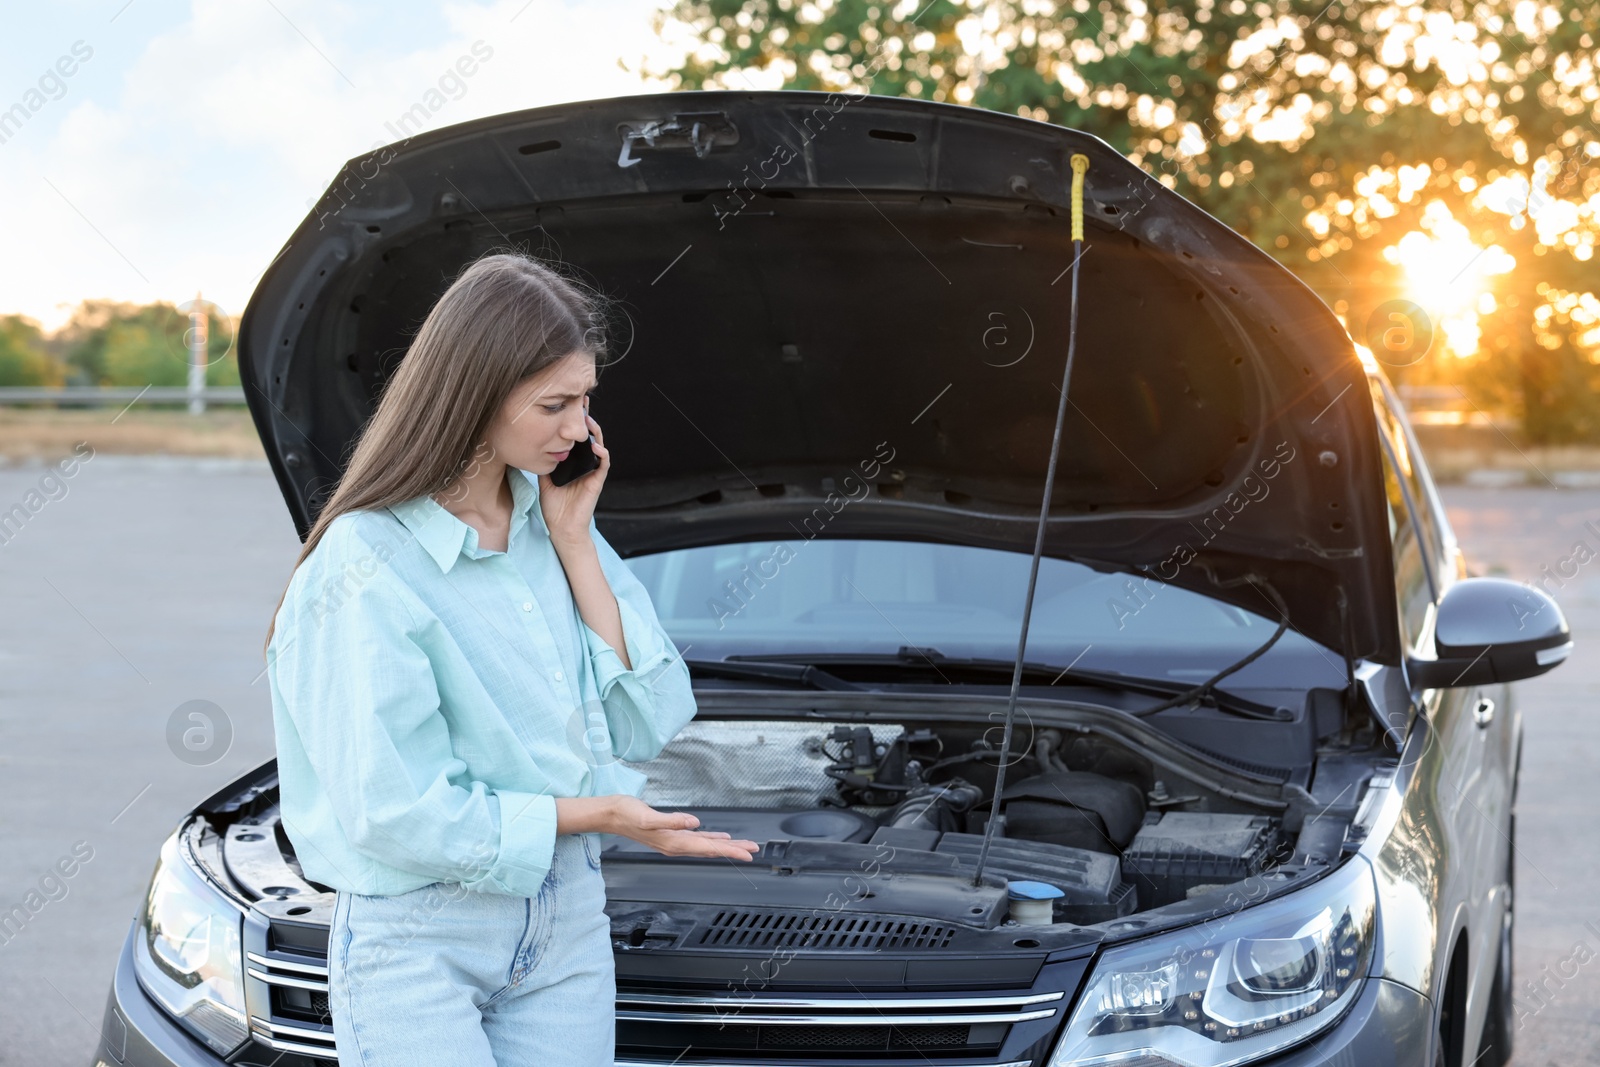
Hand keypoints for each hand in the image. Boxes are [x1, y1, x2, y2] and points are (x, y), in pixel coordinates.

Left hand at [539, 405, 609, 546]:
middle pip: (589, 437)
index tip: (570, 406)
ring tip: (589, 421)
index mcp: (573, 462)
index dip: (574, 422)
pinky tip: (596, 447)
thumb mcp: (544, 478)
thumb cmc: (554, 505)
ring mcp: (592, 471)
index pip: (575, 437)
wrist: (562, 527)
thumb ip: (544, 462)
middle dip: (587, 419)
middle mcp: (584, 463)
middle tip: (582, 404)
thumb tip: (534, 445)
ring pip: (599, 446)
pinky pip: (604, 464)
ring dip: (596, 433)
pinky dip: (602, 454)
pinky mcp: (597, 480)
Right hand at [605, 795, 760, 860]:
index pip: (708, 848)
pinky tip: (719, 837)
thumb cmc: (627, 814)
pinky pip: (697, 839)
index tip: (747, 853)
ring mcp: (674, 841)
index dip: (730, 850)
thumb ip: (672, 821)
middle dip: (734, 850)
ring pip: (706, 845)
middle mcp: (676, 844)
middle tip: (754, 850)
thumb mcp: (648, 817)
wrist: (611, 814)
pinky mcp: (671, 833)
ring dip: (725, 846)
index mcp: (674, 842)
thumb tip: (694, 823)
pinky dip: (711, 838)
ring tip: (743, 846)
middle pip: (711, 849)